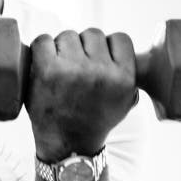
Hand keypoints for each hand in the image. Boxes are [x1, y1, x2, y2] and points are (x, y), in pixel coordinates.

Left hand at [26, 28, 136, 160]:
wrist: (67, 146)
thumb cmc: (95, 121)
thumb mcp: (126, 101)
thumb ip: (130, 75)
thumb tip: (138, 52)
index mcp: (123, 76)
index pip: (119, 38)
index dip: (107, 47)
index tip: (99, 59)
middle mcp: (100, 70)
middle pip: (91, 34)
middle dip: (83, 47)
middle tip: (76, 67)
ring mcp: (72, 69)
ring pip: (68, 35)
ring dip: (62, 47)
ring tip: (60, 68)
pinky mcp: (46, 70)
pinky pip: (43, 40)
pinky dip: (42, 48)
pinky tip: (43, 61)